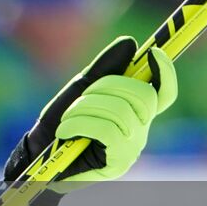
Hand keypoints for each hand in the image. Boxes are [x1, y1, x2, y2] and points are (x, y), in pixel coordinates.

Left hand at [3, 37, 176, 187]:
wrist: (39, 156)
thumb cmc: (62, 123)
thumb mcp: (80, 90)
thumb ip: (104, 68)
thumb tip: (131, 43)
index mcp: (135, 111)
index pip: (164, 93)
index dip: (166, 72)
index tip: (154, 52)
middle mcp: (140, 129)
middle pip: (143, 95)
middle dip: (107, 85)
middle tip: (83, 95)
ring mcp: (133, 146)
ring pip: (120, 110)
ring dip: (85, 107)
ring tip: (68, 118)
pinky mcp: (119, 162)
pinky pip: (106, 130)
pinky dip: (79, 124)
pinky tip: (66, 131)